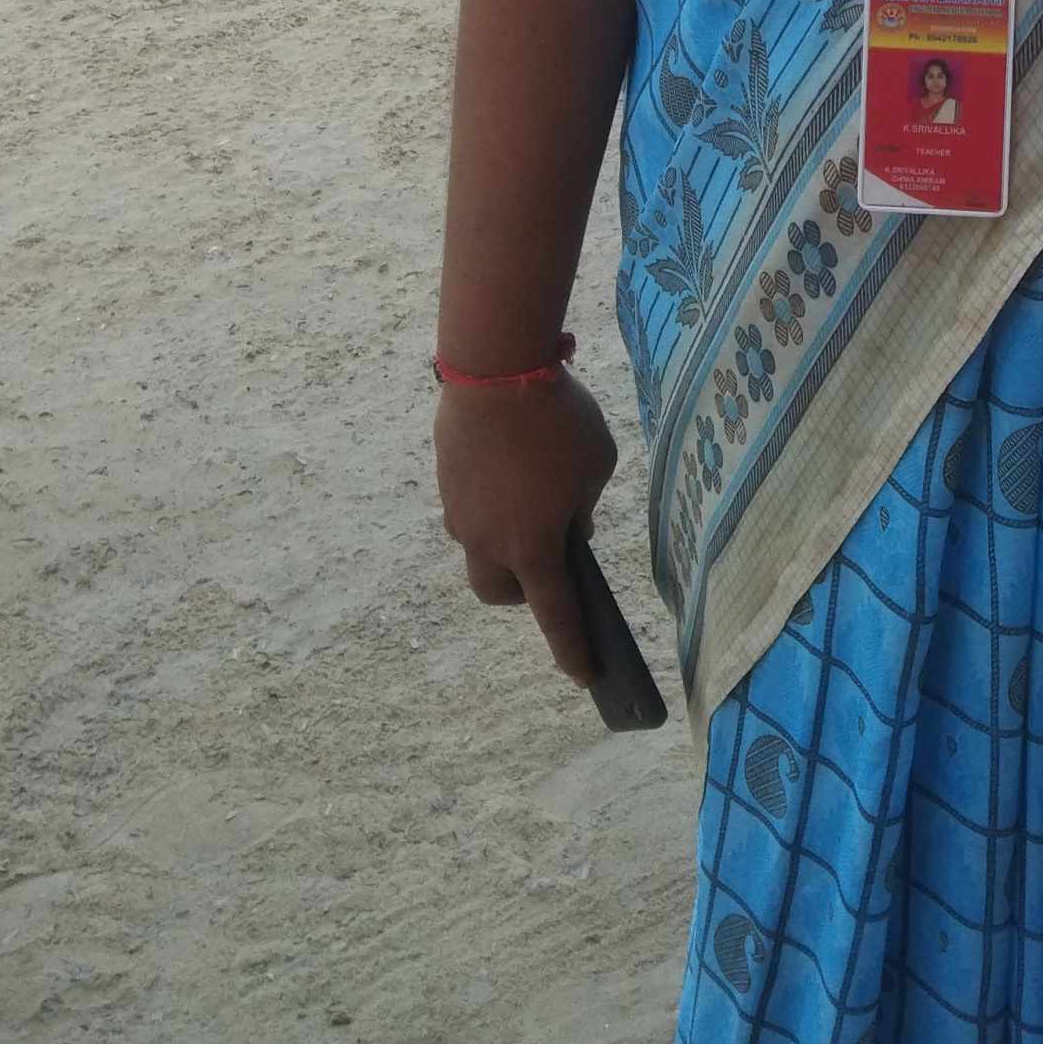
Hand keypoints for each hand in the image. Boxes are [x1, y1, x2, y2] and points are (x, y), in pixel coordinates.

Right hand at [434, 368, 619, 683]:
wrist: (494, 367)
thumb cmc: (558, 419)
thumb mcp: (596, 465)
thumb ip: (583, 508)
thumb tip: (565, 525)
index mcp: (532, 547)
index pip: (555, 615)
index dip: (572, 649)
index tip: (586, 676)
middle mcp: (488, 541)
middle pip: (501, 591)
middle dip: (525, 590)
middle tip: (553, 559)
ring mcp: (460, 512)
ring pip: (480, 548)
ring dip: (505, 541)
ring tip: (535, 501)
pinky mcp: (447, 480)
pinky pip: (472, 507)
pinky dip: (494, 503)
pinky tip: (514, 470)